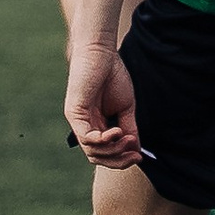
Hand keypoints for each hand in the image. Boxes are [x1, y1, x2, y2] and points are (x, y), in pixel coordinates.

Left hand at [64, 42, 142, 167]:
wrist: (101, 54)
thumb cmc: (113, 76)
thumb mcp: (126, 108)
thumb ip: (129, 128)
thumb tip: (136, 150)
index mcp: (96, 126)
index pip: (105, 153)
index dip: (122, 159)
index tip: (139, 157)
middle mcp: (85, 127)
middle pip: (97, 157)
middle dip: (118, 160)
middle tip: (135, 155)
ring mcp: (78, 122)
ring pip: (92, 151)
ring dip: (113, 150)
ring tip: (127, 138)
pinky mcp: (74, 114)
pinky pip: (86, 137)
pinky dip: (103, 140)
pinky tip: (117, 131)